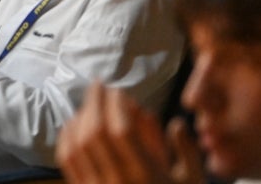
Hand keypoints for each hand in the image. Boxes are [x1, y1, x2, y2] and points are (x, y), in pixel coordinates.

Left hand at [57, 81, 202, 183]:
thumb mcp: (194, 182)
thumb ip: (187, 152)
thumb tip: (174, 123)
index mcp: (146, 176)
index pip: (121, 131)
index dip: (115, 104)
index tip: (119, 90)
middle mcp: (117, 182)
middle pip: (95, 133)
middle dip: (95, 102)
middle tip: (100, 86)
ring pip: (77, 145)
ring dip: (80, 117)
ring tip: (89, 103)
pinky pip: (67, 161)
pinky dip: (66, 138)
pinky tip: (73, 125)